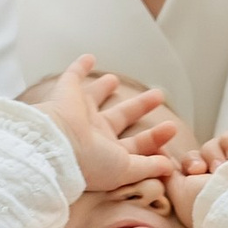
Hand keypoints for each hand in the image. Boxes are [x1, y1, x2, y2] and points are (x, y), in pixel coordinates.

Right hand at [36, 54, 183, 195]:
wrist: (55, 149)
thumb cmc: (90, 163)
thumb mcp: (126, 170)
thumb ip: (148, 167)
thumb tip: (169, 167)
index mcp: (107, 153)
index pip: (136, 145)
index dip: (154, 138)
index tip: (172, 127)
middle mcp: (93, 133)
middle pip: (120, 117)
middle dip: (139, 107)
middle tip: (158, 95)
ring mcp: (79, 113)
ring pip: (95, 97)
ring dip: (105, 88)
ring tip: (115, 79)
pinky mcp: (67, 94)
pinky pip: (72, 76)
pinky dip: (79, 66)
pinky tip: (89, 57)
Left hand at [165, 126, 227, 227]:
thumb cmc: (205, 206)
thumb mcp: (178, 192)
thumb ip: (167, 173)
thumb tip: (157, 154)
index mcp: (201, 190)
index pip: (188, 166)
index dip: (187, 165)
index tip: (192, 172)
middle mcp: (218, 179)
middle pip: (197, 153)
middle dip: (196, 162)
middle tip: (202, 172)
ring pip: (213, 144)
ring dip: (214, 156)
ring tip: (222, 171)